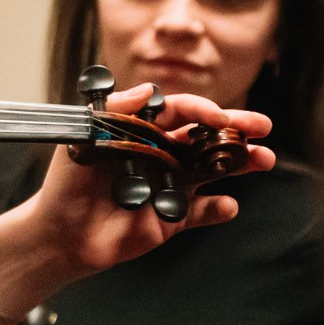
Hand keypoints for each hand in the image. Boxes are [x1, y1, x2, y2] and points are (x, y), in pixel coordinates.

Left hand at [22, 84, 273, 283]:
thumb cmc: (66, 183)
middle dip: (236, 129)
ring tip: (264, 159)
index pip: (178, 112)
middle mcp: (162, 155)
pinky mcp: (173, 218)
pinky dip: (218, 209)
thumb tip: (148, 89)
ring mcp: (171, 186)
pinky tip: (228, 205)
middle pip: (205, 137)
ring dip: (241, 163)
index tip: (219, 117)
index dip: (200, 110)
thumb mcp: (83, 140)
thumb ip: (113, 111)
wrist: (59, 235)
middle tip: (262, 126)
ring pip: (214, 170)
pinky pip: (203, 212)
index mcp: (142, 132)